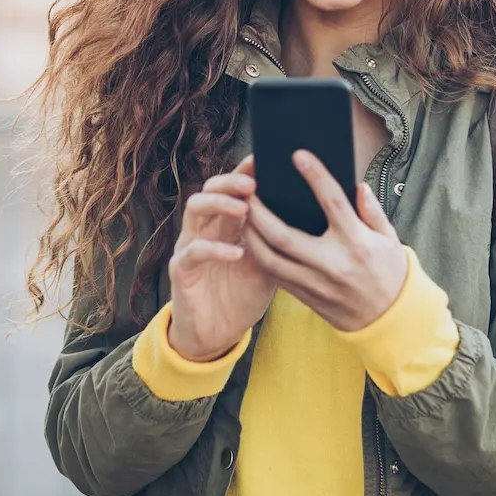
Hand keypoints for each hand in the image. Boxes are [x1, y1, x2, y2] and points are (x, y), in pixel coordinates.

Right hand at [166, 155, 276, 361]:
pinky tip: (237, 252)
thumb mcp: (270, 265)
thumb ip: (281, 240)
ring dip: (219, 204)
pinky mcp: (182, 270)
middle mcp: (206, 228)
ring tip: (243, 208)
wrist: (216, 335)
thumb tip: (314, 217)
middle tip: (253, 183)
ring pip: (194, 209)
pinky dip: (215, 249)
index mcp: (227, 223)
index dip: (245, 172)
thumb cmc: (243, 295)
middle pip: (210, 189)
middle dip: (230, 181)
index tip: (264, 160)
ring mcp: (190, 246)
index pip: (233, 188)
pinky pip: (193, 252)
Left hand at [244, 150, 407, 331]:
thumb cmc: (390, 273)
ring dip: (251, 235)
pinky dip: (260, 255)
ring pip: (271, 258)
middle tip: (248, 192)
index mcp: (356, 242)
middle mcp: (332, 263)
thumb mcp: (389, 238)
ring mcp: (316, 282)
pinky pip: (275, 275)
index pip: (333, 202)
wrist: (390, 319)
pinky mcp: (306, 296)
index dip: (316, 176)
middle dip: (260, 212)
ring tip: (244, 215)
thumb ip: (372, 210)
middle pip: (284, 235)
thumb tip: (357, 185)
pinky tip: (252, 239)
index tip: (299, 156)